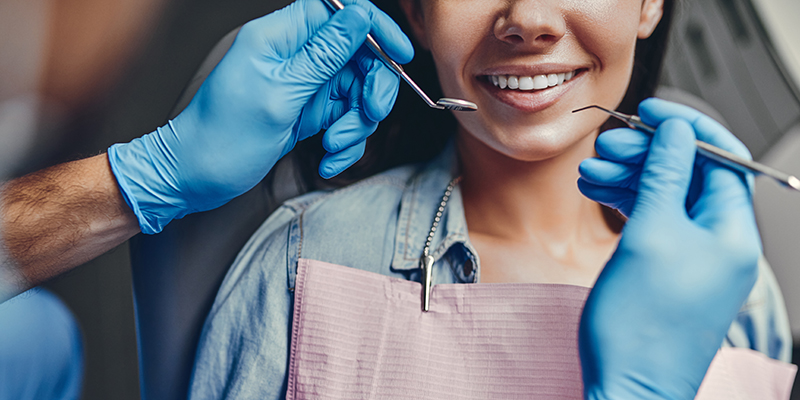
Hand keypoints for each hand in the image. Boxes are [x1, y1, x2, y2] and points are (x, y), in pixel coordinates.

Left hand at [108, 0, 412, 233]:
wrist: (195, 177)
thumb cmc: (223, 136)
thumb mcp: (279, 94)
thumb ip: (324, 54)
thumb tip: (360, 16)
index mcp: (281, 36)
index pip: (340, 11)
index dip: (375, 27)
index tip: (399, 55)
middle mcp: (295, 56)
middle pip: (358, 55)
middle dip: (372, 89)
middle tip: (369, 115)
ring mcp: (304, 85)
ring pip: (356, 92)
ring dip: (356, 124)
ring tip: (333, 147)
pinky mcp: (308, 112)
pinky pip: (344, 119)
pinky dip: (344, 142)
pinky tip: (327, 160)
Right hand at [578, 98, 760, 398]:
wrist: (627, 387)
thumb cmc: (641, 328)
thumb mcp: (650, 235)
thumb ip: (664, 177)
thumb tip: (676, 132)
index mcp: (732, 232)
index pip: (721, 157)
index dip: (685, 127)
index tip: (650, 111)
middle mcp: (720, 242)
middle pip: (689, 175)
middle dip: (647, 154)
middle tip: (607, 145)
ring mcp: (695, 257)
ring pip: (666, 196)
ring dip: (629, 177)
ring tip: (589, 172)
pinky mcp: (670, 269)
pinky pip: (654, 221)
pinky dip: (626, 203)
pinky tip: (597, 194)